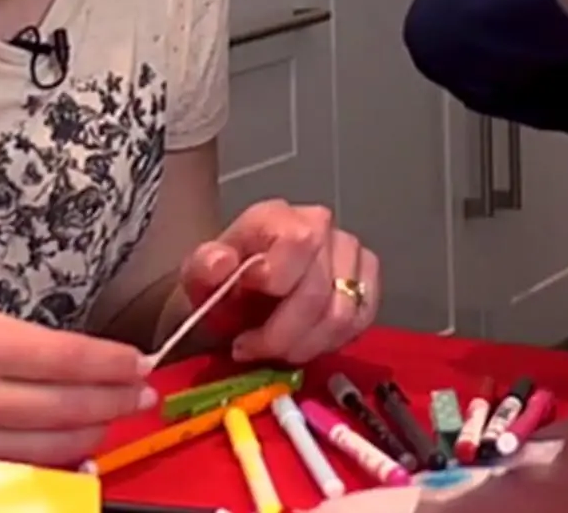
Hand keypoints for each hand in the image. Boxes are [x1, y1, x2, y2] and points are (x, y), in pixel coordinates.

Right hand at [0, 312, 152, 465]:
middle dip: (117, 399)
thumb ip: (21, 347)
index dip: (115, 363)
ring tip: (115, 416)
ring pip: (57, 445)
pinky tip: (82, 455)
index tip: (140, 363)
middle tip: (141, 393)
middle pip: (71, 405)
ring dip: (97, 431)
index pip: (69, 356)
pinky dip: (63, 465)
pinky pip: (27, 476)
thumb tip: (87, 361)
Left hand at [180, 199, 377, 363]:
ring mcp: (352, 252)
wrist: (241, 285)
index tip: (242, 313)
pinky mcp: (368, 281)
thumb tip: (221, 263)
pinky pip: (360, 321)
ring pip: (343, 314)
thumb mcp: (199, 276)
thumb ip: (205, 267)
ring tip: (275, 352)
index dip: (276, 282)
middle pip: (318, 291)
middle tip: (250, 351)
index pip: (299, 242)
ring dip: (304, 345)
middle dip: (281, 335)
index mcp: (279, 216)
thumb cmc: (224, 280)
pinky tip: (302, 344)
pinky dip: (329, 343)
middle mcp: (323, 226)